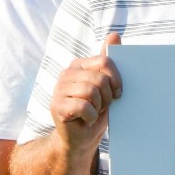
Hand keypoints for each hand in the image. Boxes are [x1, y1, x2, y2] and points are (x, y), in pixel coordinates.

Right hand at [49, 33, 121, 154]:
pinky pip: (84, 107)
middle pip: (100, 79)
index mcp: (79, 65)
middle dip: (108, 97)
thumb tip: (114, 35)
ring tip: (94, 112)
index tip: (118, 93)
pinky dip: (91, 117)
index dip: (116, 79)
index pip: (105, 61)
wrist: (80, 139)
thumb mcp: (106, 86)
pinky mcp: (57, 106)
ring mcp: (59, 89)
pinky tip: (86, 119)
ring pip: (92, 92)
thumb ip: (108, 62)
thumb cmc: (95, 111)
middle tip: (103, 106)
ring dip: (99, 107)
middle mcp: (67, 73)